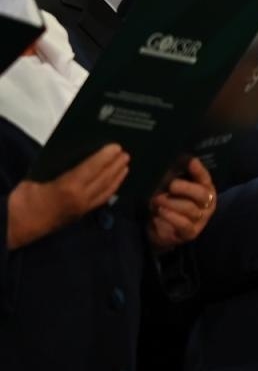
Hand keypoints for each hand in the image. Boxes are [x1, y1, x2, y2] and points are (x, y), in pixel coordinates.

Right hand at [6, 144, 127, 249]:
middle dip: (116, 165)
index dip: (105, 156)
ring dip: (118, 176)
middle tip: (125, 153)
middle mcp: (80, 198)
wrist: (19, 224)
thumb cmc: (26, 198)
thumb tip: (76, 153)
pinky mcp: (82, 214)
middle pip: (104, 178)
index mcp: (68, 186)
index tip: (116, 146)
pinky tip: (115, 182)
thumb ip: (59, 165)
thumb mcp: (39, 176)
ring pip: (107, 190)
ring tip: (125, 165)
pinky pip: (102, 199)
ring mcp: (83, 208)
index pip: (92, 168)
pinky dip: (111, 188)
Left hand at [147, 156, 217, 252]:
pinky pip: (183, 224)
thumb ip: (176, 176)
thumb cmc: (169, 203)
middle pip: (201, 193)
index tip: (190, 161)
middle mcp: (207, 204)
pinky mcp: (191, 233)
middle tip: (170, 185)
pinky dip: (171, 217)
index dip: (198, 170)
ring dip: (172, 203)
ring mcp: (200, 219)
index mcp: (205, 190)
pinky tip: (160, 212)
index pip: (204, 178)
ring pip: (190, 209)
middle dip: (185, 188)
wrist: (161, 230)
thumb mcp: (173, 189)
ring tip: (156, 200)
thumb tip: (175, 161)